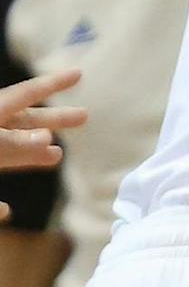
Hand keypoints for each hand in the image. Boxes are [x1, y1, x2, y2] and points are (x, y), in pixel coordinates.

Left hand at [1, 70, 85, 214]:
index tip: (79, 74)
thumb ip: (13, 143)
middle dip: (53, 120)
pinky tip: (7, 212)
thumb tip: (48, 137)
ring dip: (32, 154)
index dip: (53, 84)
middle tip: (84, 117)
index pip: (26, 94)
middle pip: (21, 123)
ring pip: (7, 152)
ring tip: (57, 156)